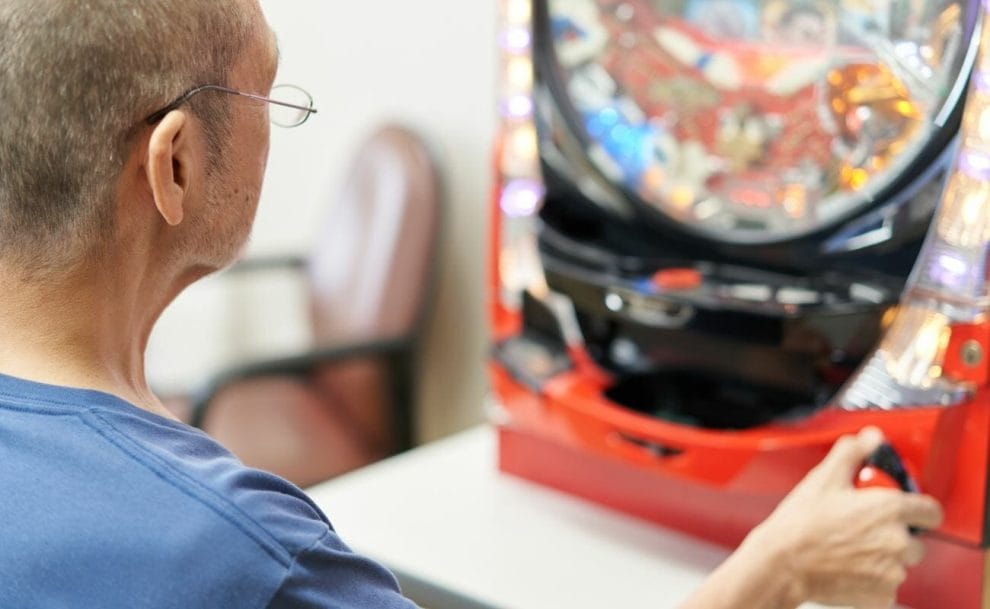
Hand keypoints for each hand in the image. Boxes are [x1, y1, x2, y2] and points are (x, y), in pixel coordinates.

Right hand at [742, 427, 942, 608]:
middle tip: (863, 527)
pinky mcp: (880, 595)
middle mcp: (897, 542)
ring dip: (882, 557)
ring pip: (899, 562)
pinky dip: (872, 578)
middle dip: (894, 533)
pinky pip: (886, 585)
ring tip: (851, 547)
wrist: (781, 564)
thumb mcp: (824, 478)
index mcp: (889, 509)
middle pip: (914, 538)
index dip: (916, 508)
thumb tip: (870, 438)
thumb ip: (853, 453)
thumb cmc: (800, 525)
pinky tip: (849, 566)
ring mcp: (891, 572)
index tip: (902, 508)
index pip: (931, 511)